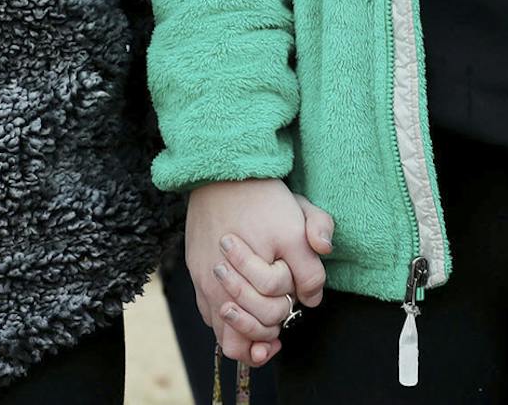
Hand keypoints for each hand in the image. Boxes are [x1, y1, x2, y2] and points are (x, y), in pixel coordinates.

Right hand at [184, 179, 333, 367]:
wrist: (221, 172)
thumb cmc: (262, 198)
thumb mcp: (298, 224)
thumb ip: (311, 267)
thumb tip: (312, 299)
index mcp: (248, 275)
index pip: (270, 315)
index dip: (289, 308)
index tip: (295, 299)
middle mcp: (219, 286)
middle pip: (242, 334)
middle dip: (266, 326)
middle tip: (280, 309)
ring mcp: (203, 282)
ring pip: (222, 332)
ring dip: (244, 330)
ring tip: (263, 322)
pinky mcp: (195, 273)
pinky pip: (208, 313)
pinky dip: (227, 319)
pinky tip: (242, 305)